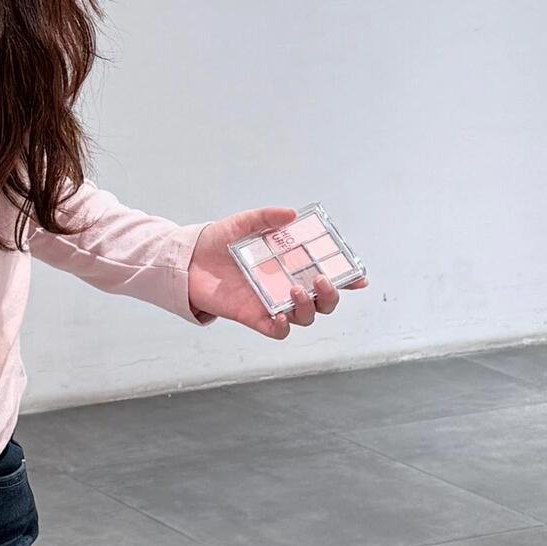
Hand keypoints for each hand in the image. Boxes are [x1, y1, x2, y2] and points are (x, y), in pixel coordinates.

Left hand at [187, 206, 368, 339]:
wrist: (186, 260)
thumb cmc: (218, 242)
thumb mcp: (243, 223)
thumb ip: (266, 218)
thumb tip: (291, 214)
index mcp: (291, 265)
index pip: (326, 274)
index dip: (347, 279)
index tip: (359, 277)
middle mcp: (286, 287)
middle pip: (322, 302)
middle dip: (331, 296)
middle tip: (322, 281)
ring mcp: (272, 303)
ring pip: (304, 317)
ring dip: (307, 307)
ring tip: (296, 290)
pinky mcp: (253, 316)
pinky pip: (276, 330)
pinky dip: (283, 327)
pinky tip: (280, 317)